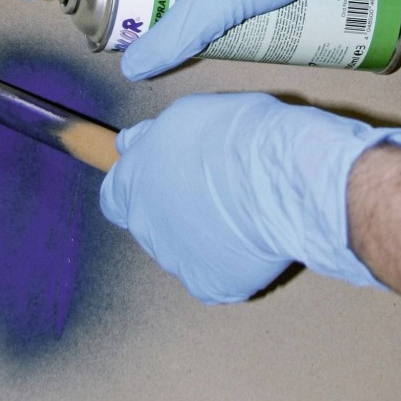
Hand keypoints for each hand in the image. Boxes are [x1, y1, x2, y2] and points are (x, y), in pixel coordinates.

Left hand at [101, 93, 400, 303]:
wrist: (284, 177)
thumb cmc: (242, 136)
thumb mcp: (187, 116)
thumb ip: (154, 137)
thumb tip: (133, 143)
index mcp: (134, 181)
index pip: (116, 195)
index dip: (140, 188)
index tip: (165, 179)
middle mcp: (145, 224)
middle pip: (151, 224)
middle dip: (175, 211)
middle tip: (215, 193)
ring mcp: (175, 259)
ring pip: (184, 250)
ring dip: (203, 236)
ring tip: (242, 214)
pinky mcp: (209, 284)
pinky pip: (214, 276)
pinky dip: (229, 262)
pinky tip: (252, 241)